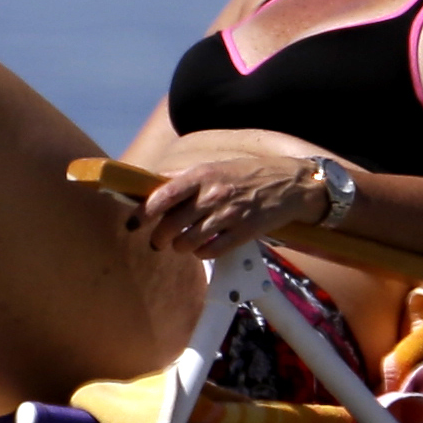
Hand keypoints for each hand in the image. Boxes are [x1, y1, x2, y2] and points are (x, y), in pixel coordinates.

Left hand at [127, 150, 334, 255]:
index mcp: (202, 175)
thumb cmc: (246, 174)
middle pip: (172, 224)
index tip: (133, 222)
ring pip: (189, 242)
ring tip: (179, 245)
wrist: (288, 184)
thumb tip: (152, 186)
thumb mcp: (214, 168)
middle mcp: (213, 195)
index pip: (163, 195)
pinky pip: (212, 252)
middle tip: (157, 241)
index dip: (143, 212)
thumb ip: (184, 179)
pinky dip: (201, 254)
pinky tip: (201, 249)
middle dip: (158, 237)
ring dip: (179, 247)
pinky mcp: (244, 234)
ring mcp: (229, 216)